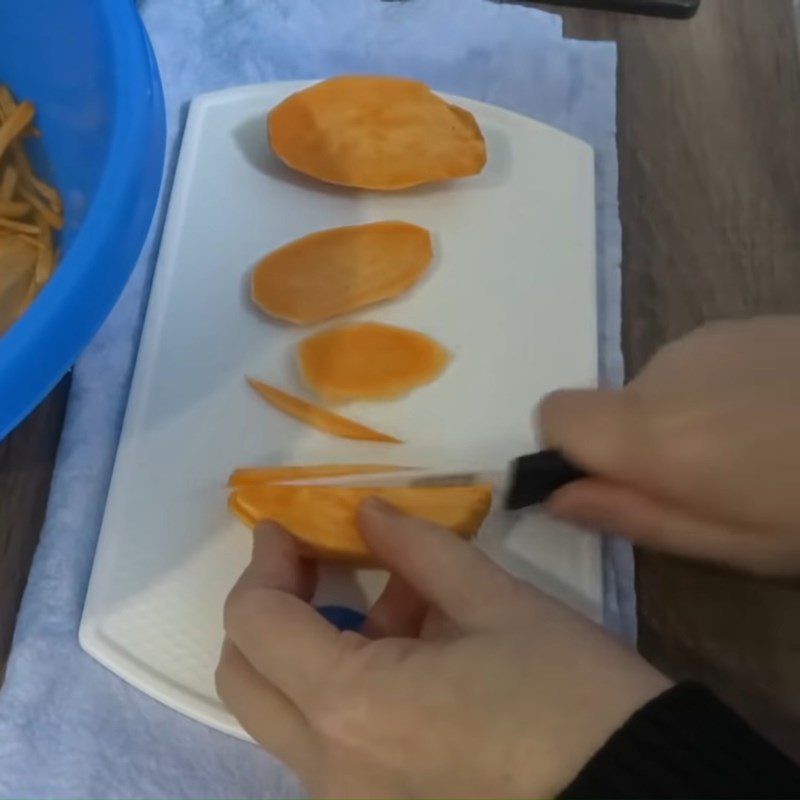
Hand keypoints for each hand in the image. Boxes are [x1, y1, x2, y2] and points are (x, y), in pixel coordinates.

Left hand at [217, 501, 667, 798]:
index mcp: (351, 707)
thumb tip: (369, 513)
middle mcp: (330, 769)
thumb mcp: (497, 602)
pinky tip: (417, 651)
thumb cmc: (570, 695)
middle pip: (245, 678)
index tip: (289, 528)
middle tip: (316, 564)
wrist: (636, 799)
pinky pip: (332, 741)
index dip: (265, 563)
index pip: (254, 624)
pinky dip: (348, 688)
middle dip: (269, 608)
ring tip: (400, 600)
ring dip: (316, 646)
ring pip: (287, 711)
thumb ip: (417, 549)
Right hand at [540, 316, 799, 575]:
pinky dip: (719, 393)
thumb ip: (632, 516)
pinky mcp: (745, 322)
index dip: (570, 452)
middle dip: (640, 446)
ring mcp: (707, 340)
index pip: (553, 413)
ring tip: (759, 451)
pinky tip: (781, 413)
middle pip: (610, 407)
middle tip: (713, 486)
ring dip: (685, 420)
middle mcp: (665, 371)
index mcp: (652, 432)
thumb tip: (555, 497)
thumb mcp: (732, 544)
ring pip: (658, 387)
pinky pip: (698, 365)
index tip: (615, 483)